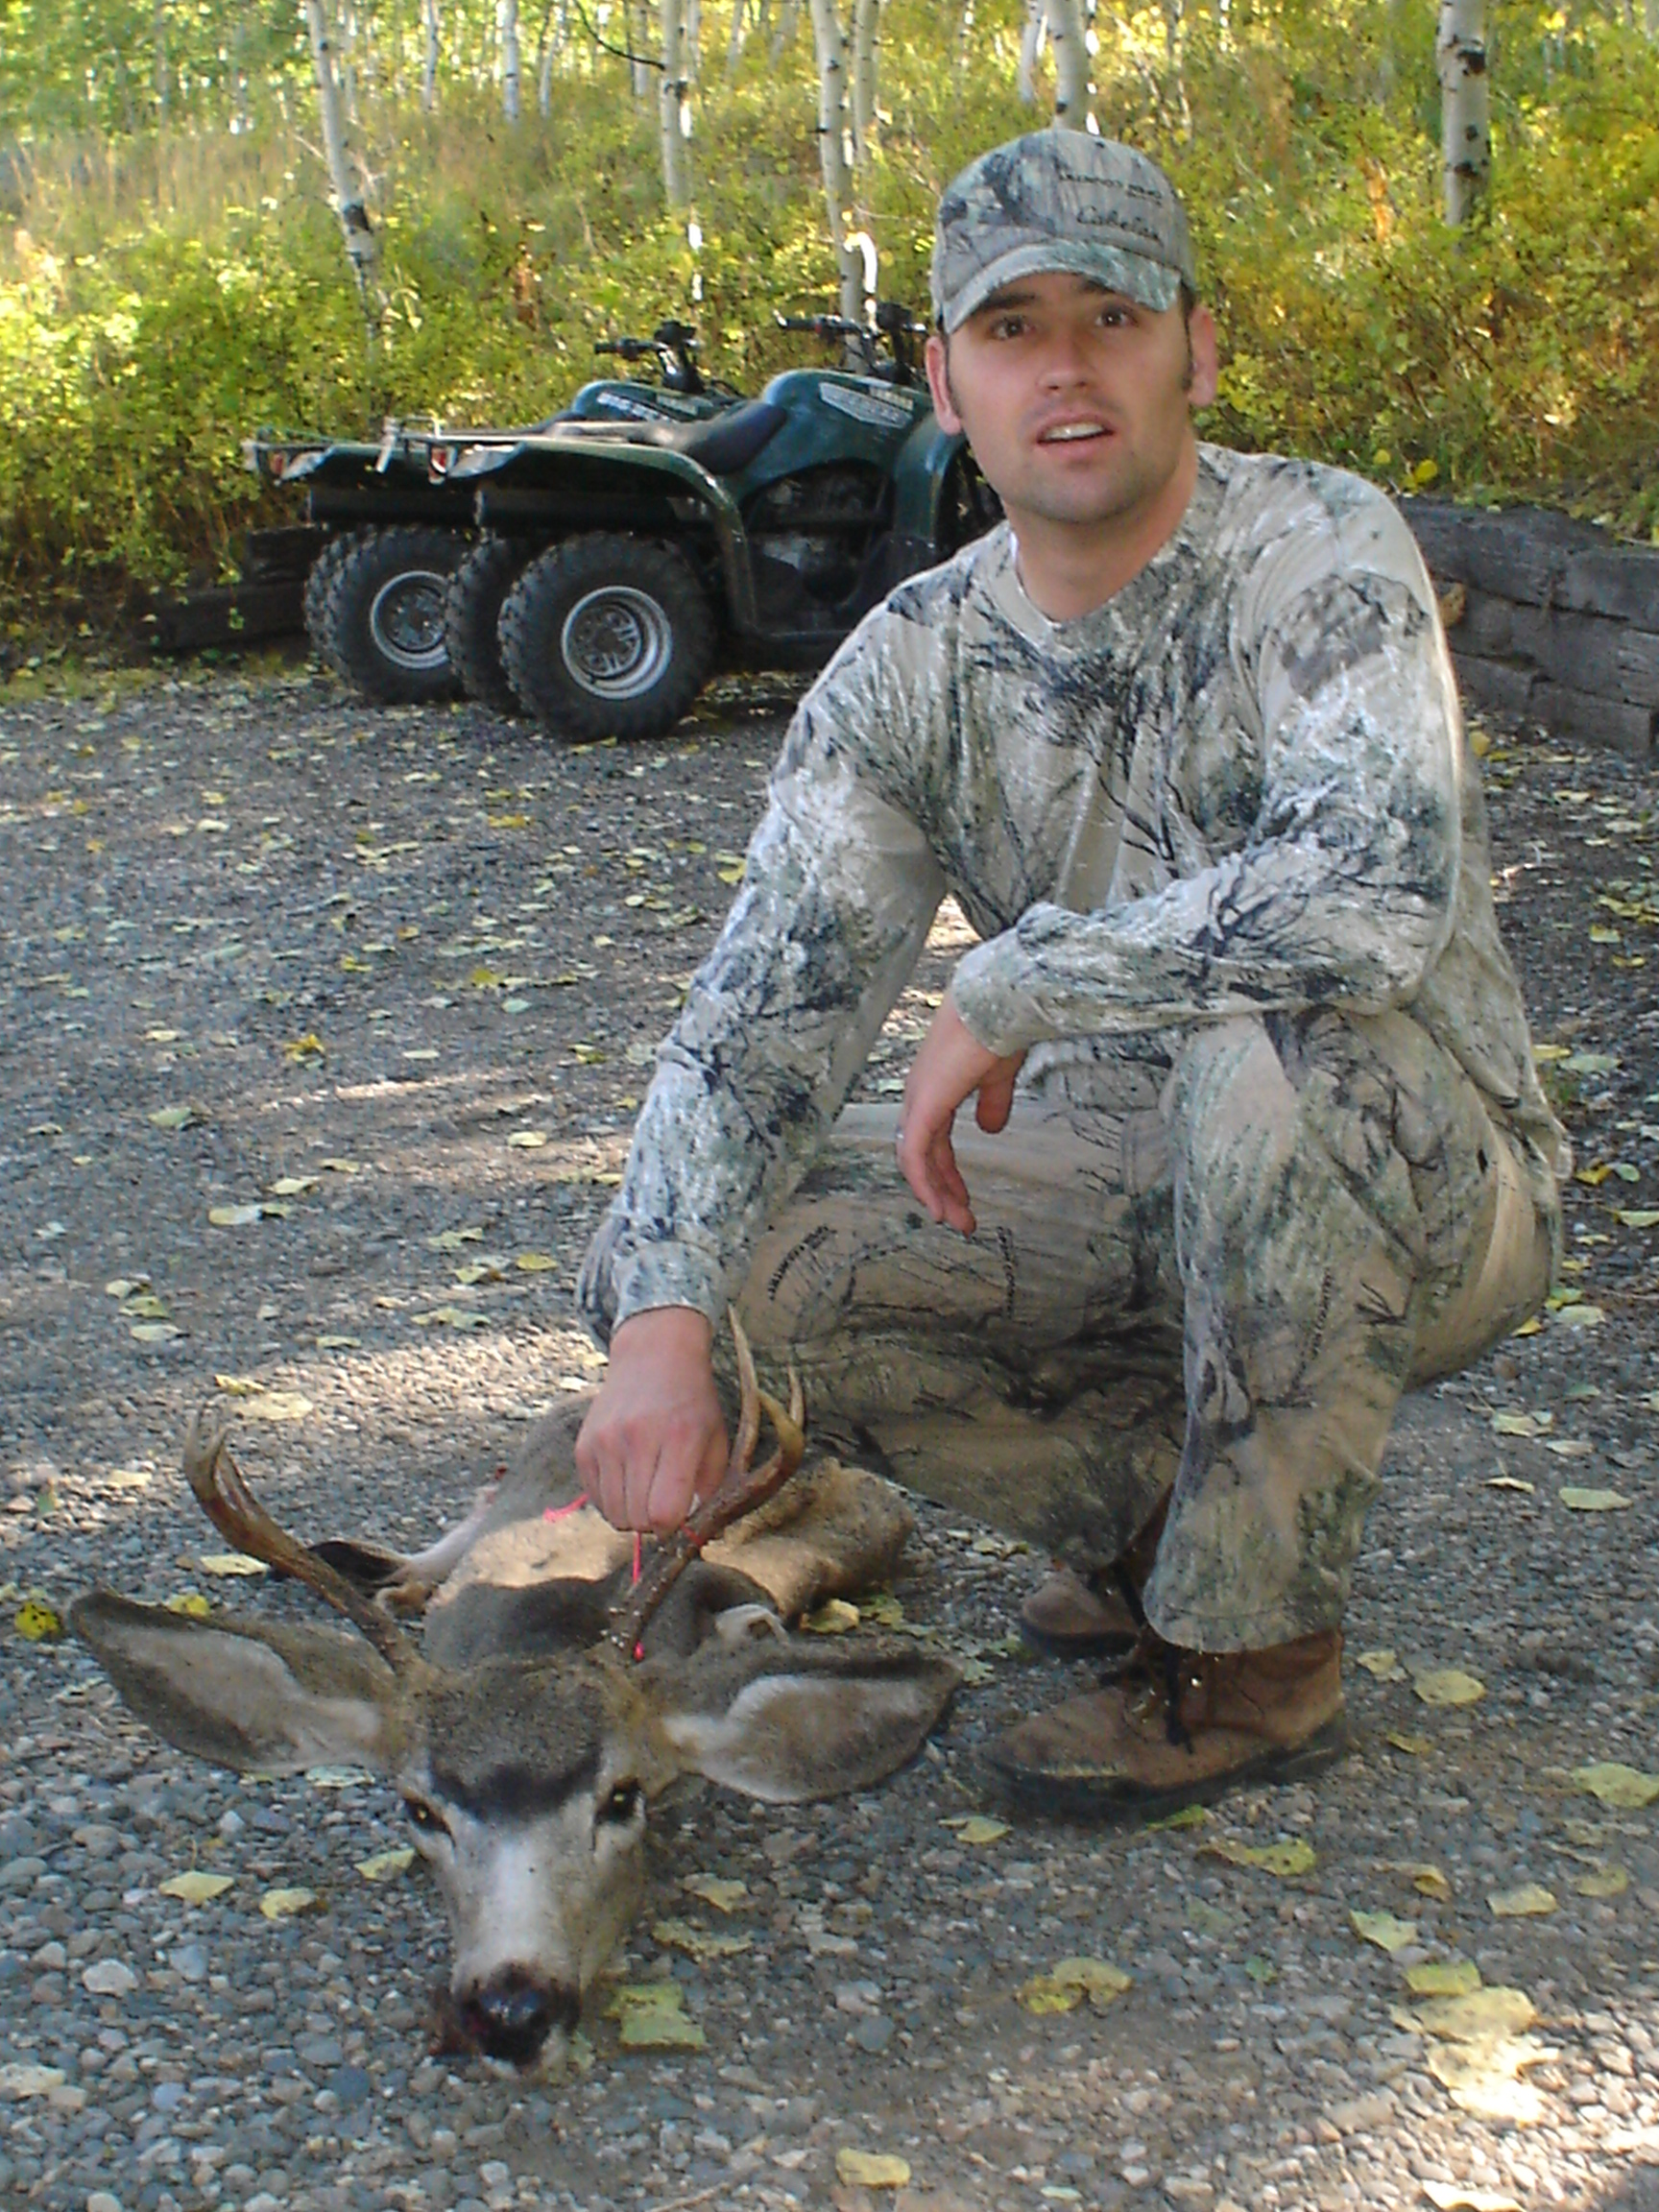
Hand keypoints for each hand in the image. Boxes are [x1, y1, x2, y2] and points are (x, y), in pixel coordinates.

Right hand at [575, 1308, 728, 1533]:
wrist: (653, 1355)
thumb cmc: (692, 1401)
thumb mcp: (716, 1438)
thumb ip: (709, 1488)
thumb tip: (693, 1533)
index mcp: (679, 1438)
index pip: (663, 1512)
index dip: (672, 1527)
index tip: (679, 1515)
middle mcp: (637, 1439)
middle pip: (636, 1519)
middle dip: (652, 1522)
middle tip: (662, 1501)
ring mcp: (605, 1442)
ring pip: (613, 1514)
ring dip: (631, 1513)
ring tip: (645, 1489)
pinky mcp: (584, 1446)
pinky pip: (595, 1498)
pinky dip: (611, 1499)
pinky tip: (626, 1477)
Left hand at [894, 994, 1025, 1235]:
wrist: (997, 1005)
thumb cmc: (998, 1029)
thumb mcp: (997, 1075)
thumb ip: (991, 1103)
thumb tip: (990, 1129)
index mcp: (935, 1087)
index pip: (934, 1140)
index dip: (946, 1172)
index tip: (964, 1200)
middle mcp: (919, 1094)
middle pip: (921, 1154)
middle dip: (941, 1189)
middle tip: (960, 1219)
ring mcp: (918, 1100)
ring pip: (915, 1159)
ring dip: (935, 1193)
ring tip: (955, 1220)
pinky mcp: (924, 1106)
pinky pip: (916, 1154)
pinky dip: (924, 1183)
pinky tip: (938, 1205)